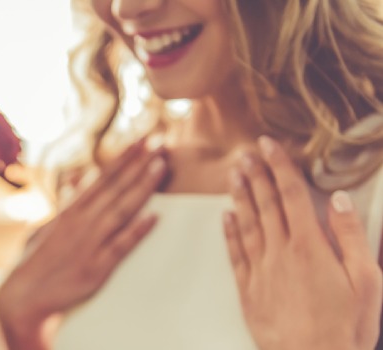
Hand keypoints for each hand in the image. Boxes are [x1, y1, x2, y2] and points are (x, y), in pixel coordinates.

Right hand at [0, 137, 165, 349]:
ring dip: (142, 187)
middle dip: (139, 162)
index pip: (102, 178)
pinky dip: (137, 231)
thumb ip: (66, 204)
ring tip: (160, 165)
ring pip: (121, 209)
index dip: (124, 158)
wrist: (24, 297)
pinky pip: (120, 246)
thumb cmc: (35, 262)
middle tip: (159, 140)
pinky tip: (154, 217)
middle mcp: (81, 222)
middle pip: (115, 187)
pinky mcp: (96, 269)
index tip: (142, 140)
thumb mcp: (47, 226)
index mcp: (70, 211)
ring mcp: (89, 244)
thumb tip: (77, 181)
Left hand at [223, 136, 381, 349]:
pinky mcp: (249, 290)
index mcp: (309, 246)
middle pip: (265, 204)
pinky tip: (226, 216)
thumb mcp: (366, 279)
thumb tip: (338, 199)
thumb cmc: (346, 326)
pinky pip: (235, 253)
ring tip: (233, 174)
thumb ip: (350, 235)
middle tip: (245, 152)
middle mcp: (280, 252)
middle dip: (255, 174)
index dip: (279, 166)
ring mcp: (260, 270)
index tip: (268, 145)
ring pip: (246, 223)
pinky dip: (230, 232)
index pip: (292, 194)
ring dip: (239, 196)